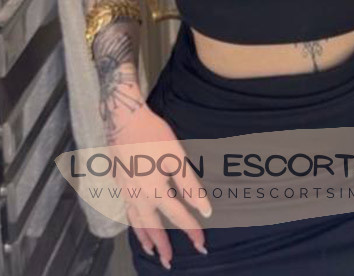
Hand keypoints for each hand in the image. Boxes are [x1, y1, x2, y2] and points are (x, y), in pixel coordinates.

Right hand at [109, 102, 211, 267]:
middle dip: (163, 245)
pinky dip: (133, 223)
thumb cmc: (154, 136)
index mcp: (156, 191)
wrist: (123, 120)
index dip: (192, 231)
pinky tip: (135, 222)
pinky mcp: (119, 183)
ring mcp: (126, 191)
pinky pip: (127, 211)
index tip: (202, 245)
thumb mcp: (176, 158)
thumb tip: (205, 210)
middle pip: (153, 227)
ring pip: (136, 222)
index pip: (178, 217)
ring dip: (145, 238)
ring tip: (151, 251)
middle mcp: (138, 196)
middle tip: (169, 263)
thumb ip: (190, 186)